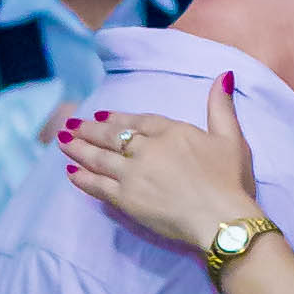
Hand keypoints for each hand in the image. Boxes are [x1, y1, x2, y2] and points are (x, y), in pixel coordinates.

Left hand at [60, 73, 263, 253]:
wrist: (220, 218)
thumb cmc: (230, 180)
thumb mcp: (231, 138)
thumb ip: (221, 107)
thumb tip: (224, 75)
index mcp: (172, 132)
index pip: (139, 120)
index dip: (118, 117)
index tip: (101, 115)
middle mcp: (148, 149)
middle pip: (113, 136)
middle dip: (89, 130)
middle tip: (70, 125)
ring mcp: (134, 174)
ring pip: (100, 158)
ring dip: (78, 149)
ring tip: (62, 141)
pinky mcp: (127, 200)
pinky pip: (98, 186)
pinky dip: (83, 178)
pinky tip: (70, 173)